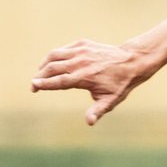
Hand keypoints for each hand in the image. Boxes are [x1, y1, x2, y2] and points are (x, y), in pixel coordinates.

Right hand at [31, 39, 153, 124]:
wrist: (132, 61)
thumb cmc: (120, 84)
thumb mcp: (111, 100)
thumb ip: (97, 111)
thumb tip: (89, 122)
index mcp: (84, 77)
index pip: (59, 81)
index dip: (44, 84)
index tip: (34, 87)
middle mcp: (80, 62)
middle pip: (52, 67)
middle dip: (40, 76)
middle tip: (34, 85)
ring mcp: (81, 51)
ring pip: (54, 55)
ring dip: (44, 64)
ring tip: (40, 74)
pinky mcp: (83, 44)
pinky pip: (63, 49)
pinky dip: (55, 56)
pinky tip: (53, 64)